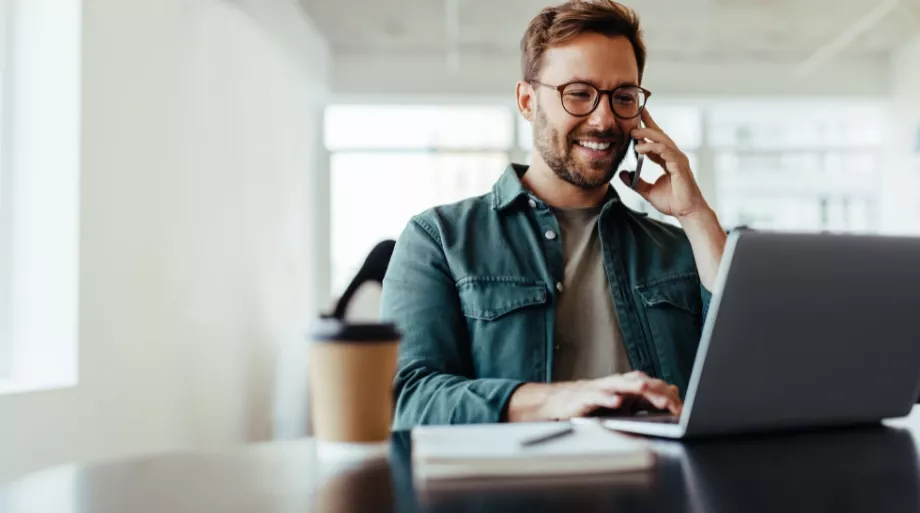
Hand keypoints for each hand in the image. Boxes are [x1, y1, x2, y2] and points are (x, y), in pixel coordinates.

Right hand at [506, 371, 682, 421]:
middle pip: (641, 382)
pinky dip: (607, 398)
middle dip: (657, 392)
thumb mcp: (623, 404)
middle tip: (673, 404)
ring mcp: (600, 388)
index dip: (668, 396)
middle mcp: (616, 383)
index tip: (682, 410)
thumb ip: (646, 399)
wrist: (558, 403)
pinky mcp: (584, 397)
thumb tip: (672, 392)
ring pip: (621, 385)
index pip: (653, 387)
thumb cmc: (592, 403)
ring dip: (635, 387)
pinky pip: (597, 396)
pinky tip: (616, 402)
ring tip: (648, 391)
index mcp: (627, 385)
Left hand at [619, 109, 709, 219]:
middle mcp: (674, 156)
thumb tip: (622, 174)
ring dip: (647, 134)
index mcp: (667, 160)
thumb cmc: (672, 202)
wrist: (686, 212)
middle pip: (660, 135)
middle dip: (647, 124)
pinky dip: (652, 148)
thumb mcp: (647, 191)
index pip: (656, 140)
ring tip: (633, 133)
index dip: (646, 129)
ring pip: (662, 140)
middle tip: (634, 117)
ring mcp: (678, 160)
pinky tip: (639, 148)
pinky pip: (664, 151)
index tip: (636, 119)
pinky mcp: (679, 165)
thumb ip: (636, 182)